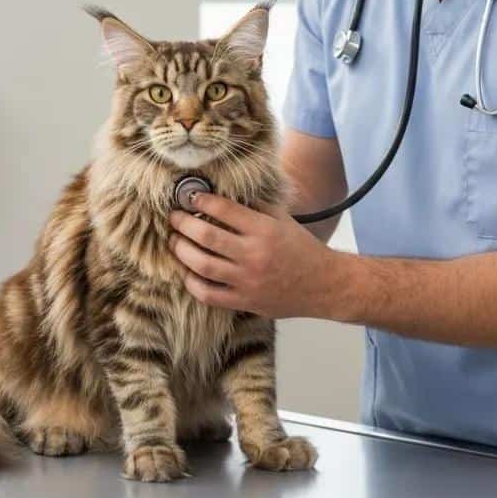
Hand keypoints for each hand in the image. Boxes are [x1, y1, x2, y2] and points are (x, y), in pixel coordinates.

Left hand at [167, 195, 345, 318]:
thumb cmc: (301, 249)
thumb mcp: (283, 219)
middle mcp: (254, 254)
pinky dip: (192, 282)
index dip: (202, 201)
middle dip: (183, 224)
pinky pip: (208, 294)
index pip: (224, 210)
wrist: (323, 285)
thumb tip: (223, 195)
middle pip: (207, 236)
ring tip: (174, 241)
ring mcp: (247, 280)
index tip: (190, 197)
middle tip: (174, 218)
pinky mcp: (244, 301)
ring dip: (182, 251)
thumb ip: (255, 207)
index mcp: (264, 230)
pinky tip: (187, 271)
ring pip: (202, 265)